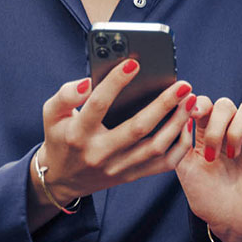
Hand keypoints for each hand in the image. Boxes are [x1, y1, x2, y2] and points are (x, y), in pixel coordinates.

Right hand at [30, 61, 192, 211]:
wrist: (63, 179)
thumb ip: (65, 95)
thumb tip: (87, 82)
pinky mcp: (131, 176)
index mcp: (78, 134)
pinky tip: (186, 124)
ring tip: (190, 101)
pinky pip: (163, 164)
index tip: (134, 62)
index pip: (98, 105)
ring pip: (155, 147)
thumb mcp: (52, 114)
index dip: (115, 82)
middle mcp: (99, 153)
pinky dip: (179, 145)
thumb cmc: (61, 137)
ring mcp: (118, 168)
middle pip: (137, 128)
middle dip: (164, 104)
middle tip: (183, 85)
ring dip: (177, 123)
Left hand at [176, 95, 241, 241]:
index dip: (200, 104)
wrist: (230, 222)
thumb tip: (182, 110)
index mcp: (206, 134)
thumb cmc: (207, 199)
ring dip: (237, 126)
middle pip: (225, 104)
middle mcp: (228, 132)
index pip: (205, 104)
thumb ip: (182, 140)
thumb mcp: (185, 169)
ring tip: (232, 154)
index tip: (194, 116)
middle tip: (212, 155)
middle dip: (216, 125)